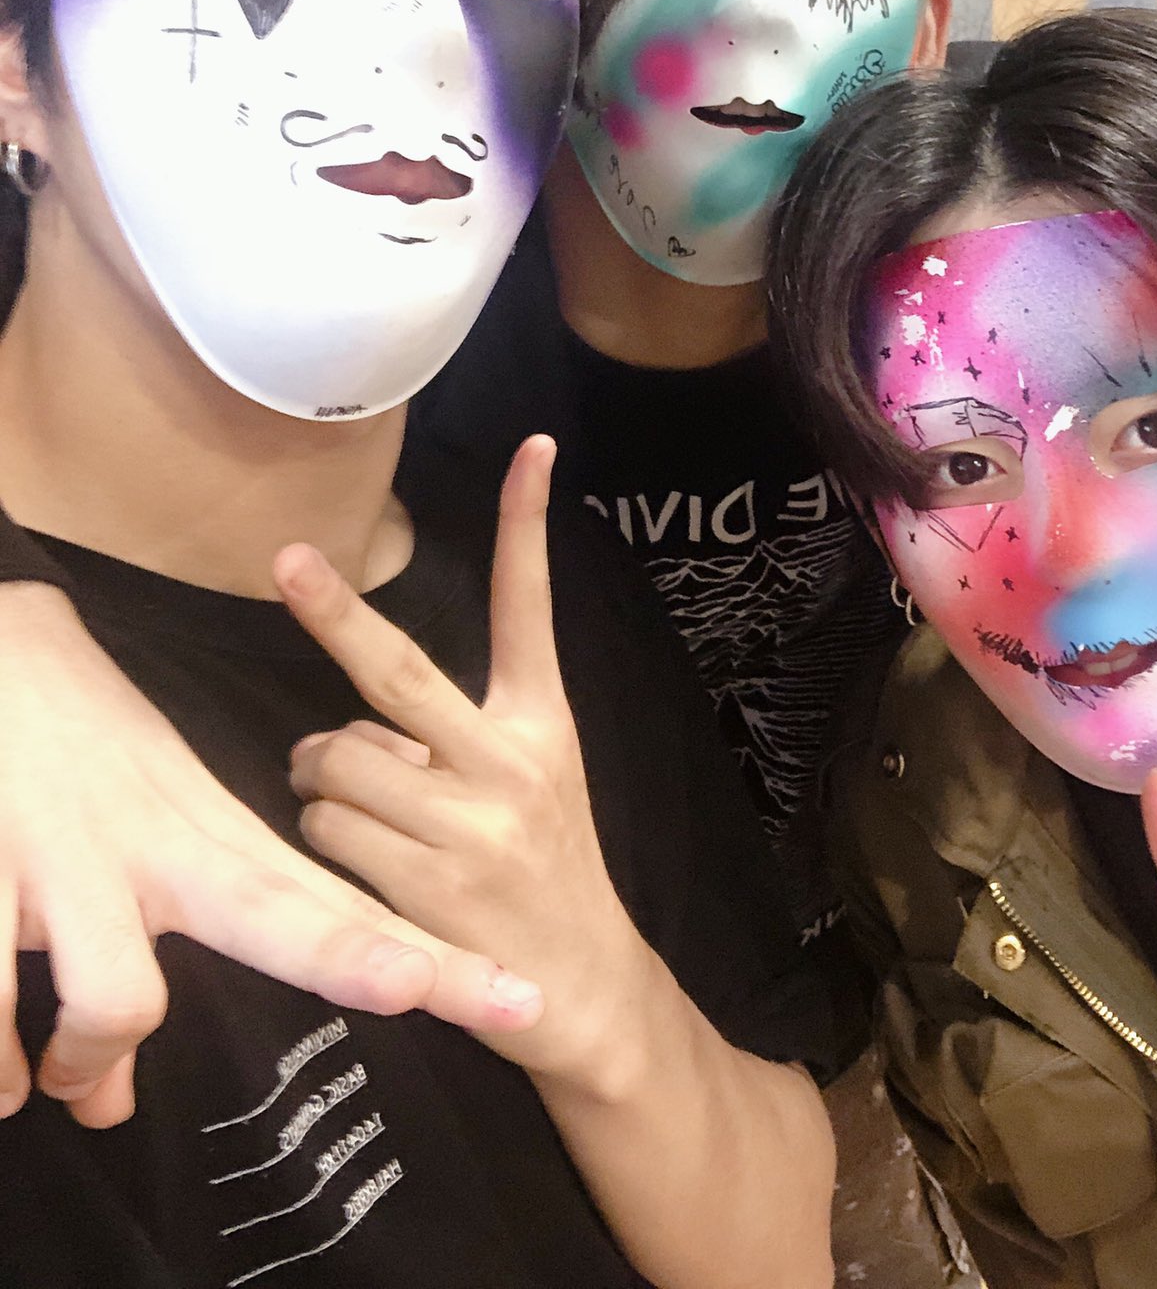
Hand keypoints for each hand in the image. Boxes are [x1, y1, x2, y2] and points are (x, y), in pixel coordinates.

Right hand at [0, 585, 540, 1130]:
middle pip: (274, 917)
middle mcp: (162, 847)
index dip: (412, 958)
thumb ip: (146, 964)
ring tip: (61, 1089)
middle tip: (413, 986)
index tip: (502, 992)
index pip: (329, 908)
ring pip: (120, 990)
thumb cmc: (73, 758)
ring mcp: (77, 858)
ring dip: (89, 1055)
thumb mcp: (123, 850)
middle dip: (352, 955)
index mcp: (209, 840)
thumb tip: (107, 1105)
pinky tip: (2, 1085)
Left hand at [282, 436, 644, 1082]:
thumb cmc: (543, 870)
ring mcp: (467, 830)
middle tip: (288, 560)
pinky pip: (328, 831)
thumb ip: (457, 739)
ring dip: (324, 780)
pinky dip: (325, 835)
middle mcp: (508, 764)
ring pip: (338, 763)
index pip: (532, 608)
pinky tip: (366, 862)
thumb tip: (352, 726)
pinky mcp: (423, 892)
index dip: (528, 526)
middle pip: (399, 673)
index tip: (534, 448)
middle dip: (336, 613)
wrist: (585, 991)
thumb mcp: (535, 782)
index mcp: (541, 723)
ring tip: (365, 811)